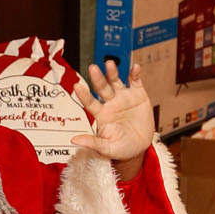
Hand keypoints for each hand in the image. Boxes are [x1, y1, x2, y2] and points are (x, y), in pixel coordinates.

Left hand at [72, 60, 154, 180]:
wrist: (141, 147)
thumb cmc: (121, 148)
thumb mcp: (107, 148)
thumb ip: (92, 143)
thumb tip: (73, 140)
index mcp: (101, 114)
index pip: (89, 102)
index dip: (84, 95)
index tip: (77, 86)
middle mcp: (110, 102)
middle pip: (102, 88)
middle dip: (97, 78)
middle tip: (92, 68)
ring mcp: (123, 97)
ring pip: (116, 81)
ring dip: (112, 72)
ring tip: (109, 64)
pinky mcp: (138, 95)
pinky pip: (135, 82)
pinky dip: (135, 74)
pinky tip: (134, 67)